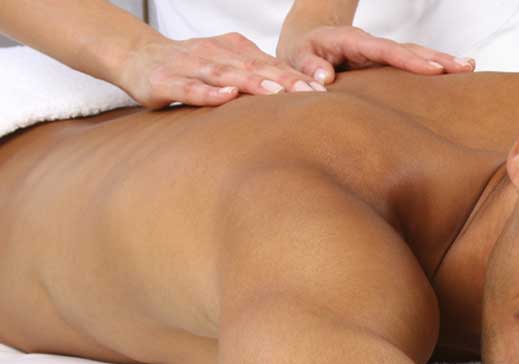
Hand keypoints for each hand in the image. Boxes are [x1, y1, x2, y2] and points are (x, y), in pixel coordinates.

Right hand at [117, 33, 322, 108]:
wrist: (137, 56)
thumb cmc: (190, 66)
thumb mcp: (225, 64)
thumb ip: (254, 74)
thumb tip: (295, 91)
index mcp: (233, 49)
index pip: (269, 64)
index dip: (295, 76)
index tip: (321, 91)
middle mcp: (214, 54)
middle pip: (254, 68)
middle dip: (283, 80)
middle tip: (310, 94)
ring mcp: (189, 65)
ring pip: (225, 75)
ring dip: (252, 84)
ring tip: (277, 92)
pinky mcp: (165, 82)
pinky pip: (190, 88)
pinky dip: (209, 93)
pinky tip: (227, 97)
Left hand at [276, 26, 474, 84]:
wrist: (305, 43)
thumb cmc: (300, 54)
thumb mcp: (296, 58)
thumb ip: (308, 67)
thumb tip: (325, 78)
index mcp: (351, 42)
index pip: (383, 50)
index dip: (408, 60)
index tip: (432, 70)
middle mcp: (371, 45)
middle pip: (408, 50)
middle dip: (436, 58)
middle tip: (465, 67)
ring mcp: (381, 55)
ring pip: (415, 55)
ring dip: (442, 61)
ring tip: (470, 67)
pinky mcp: (386, 66)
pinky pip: (412, 65)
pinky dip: (434, 68)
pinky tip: (456, 74)